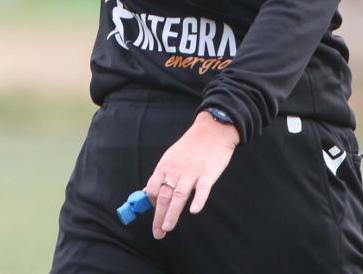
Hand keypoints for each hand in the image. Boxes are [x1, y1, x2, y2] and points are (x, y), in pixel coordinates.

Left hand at [144, 111, 238, 239]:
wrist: (212, 130)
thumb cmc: (191, 145)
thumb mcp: (171, 157)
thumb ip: (162, 175)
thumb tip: (149, 191)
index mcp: (165, 167)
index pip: (152, 188)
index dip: (151, 204)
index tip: (155, 214)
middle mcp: (176, 171)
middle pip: (164, 196)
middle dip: (159, 216)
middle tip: (157, 232)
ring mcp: (192, 172)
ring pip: (179, 195)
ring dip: (172, 213)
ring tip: (167, 227)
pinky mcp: (208, 173)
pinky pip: (203, 188)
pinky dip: (199, 199)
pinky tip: (194, 211)